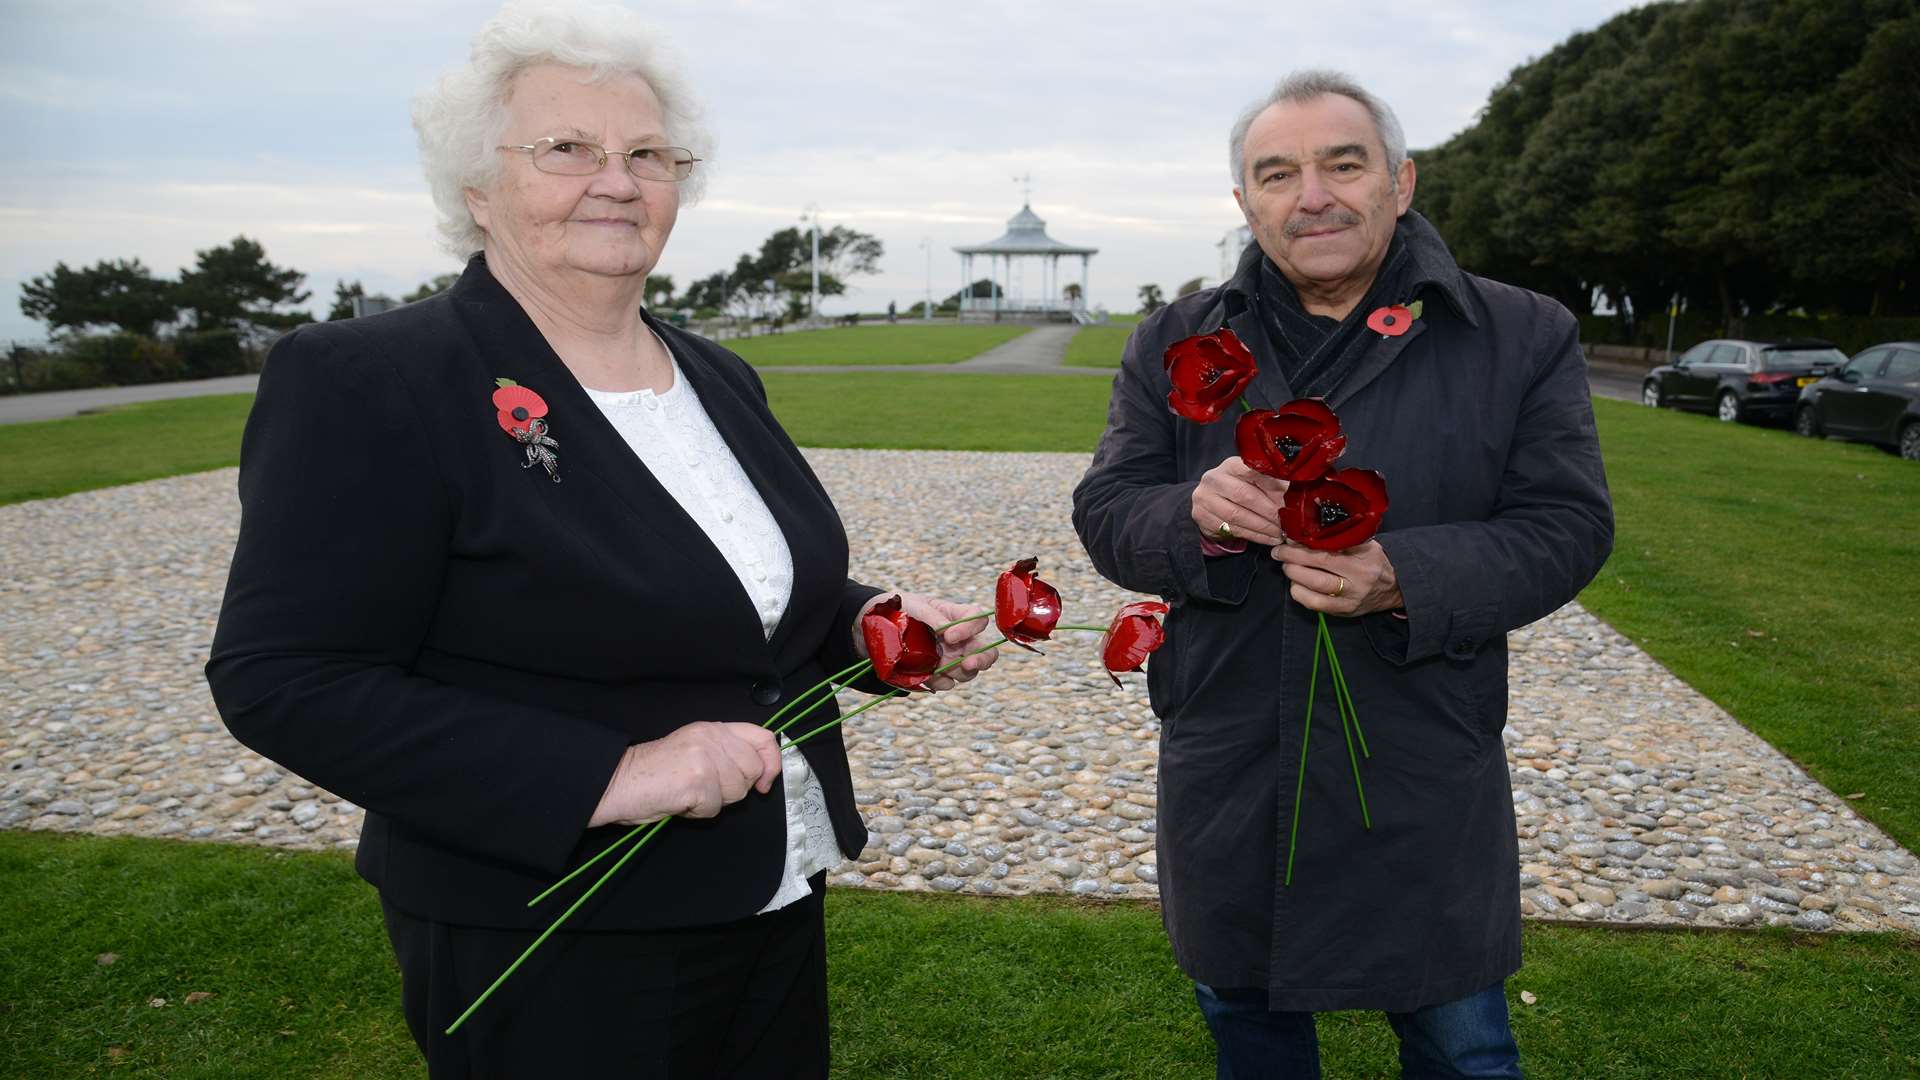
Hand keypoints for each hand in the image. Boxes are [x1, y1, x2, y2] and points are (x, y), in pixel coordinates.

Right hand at [588, 721, 781, 826]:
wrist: (620, 781)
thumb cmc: (654, 771)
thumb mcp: (694, 747)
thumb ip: (725, 752)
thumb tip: (760, 771)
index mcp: (713, 728)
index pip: (763, 737)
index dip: (771, 762)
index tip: (764, 782)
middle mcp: (712, 738)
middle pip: (752, 770)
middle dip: (735, 788)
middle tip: (707, 788)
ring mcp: (705, 759)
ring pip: (737, 792)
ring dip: (716, 801)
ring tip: (690, 792)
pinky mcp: (697, 782)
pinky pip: (715, 807)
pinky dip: (699, 812)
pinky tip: (681, 801)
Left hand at [853, 591, 998, 690]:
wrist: (877, 627)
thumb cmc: (900, 609)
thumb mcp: (915, 605)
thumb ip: (932, 616)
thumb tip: (946, 629)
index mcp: (956, 617)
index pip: (978, 620)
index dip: (970, 628)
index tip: (949, 635)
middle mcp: (959, 640)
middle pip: (986, 651)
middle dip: (982, 659)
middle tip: (967, 663)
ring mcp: (950, 658)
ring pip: (969, 672)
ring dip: (958, 673)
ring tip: (939, 668)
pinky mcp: (937, 674)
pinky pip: (947, 683)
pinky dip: (939, 682)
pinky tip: (927, 677)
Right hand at [1191, 456, 1289, 546]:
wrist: (1210, 501)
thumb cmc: (1238, 489)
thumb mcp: (1253, 482)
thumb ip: (1272, 486)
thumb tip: (1299, 495)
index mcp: (1230, 465)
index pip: (1250, 470)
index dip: (1271, 483)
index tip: (1290, 496)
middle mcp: (1214, 479)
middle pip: (1244, 495)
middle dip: (1269, 511)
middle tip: (1287, 523)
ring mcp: (1204, 498)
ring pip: (1237, 515)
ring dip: (1262, 527)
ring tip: (1280, 534)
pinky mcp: (1202, 517)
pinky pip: (1231, 529)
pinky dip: (1254, 536)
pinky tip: (1268, 539)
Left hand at [1270, 539, 1402, 616]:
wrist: (1395, 587)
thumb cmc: (1374, 561)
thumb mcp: (1365, 543)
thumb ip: (1341, 537)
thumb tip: (1306, 531)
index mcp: (1364, 555)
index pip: (1329, 547)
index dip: (1304, 544)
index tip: (1289, 539)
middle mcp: (1359, 577)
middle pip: (1319, 566)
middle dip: (1293, 558)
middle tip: (1280, 553)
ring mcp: (1351, 597)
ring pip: (1315, 587)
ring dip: (1294, 576)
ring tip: (1287, 568)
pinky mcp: (1345, 611)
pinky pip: (1316, 605)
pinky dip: (1300, 593)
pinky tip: (1296, 585)